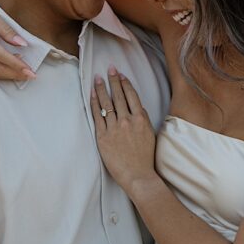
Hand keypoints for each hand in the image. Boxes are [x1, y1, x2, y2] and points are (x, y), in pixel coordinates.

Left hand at [91, 68, 156, 194]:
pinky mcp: (103, 137)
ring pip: (106, 103)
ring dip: (102, 88)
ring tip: (97, 78)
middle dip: (113, 80)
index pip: (132, 96)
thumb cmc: (145, 158)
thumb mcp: (150, 135)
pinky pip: (97, 116)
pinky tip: (92, 94)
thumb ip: (143, 120)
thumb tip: (138, 108)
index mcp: (140, 119)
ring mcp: (114, 128)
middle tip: (109, 68)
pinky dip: (94, 103)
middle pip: (118, 95)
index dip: (125, 83)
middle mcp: (127, 121)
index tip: (121, 75)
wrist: (138, 175)